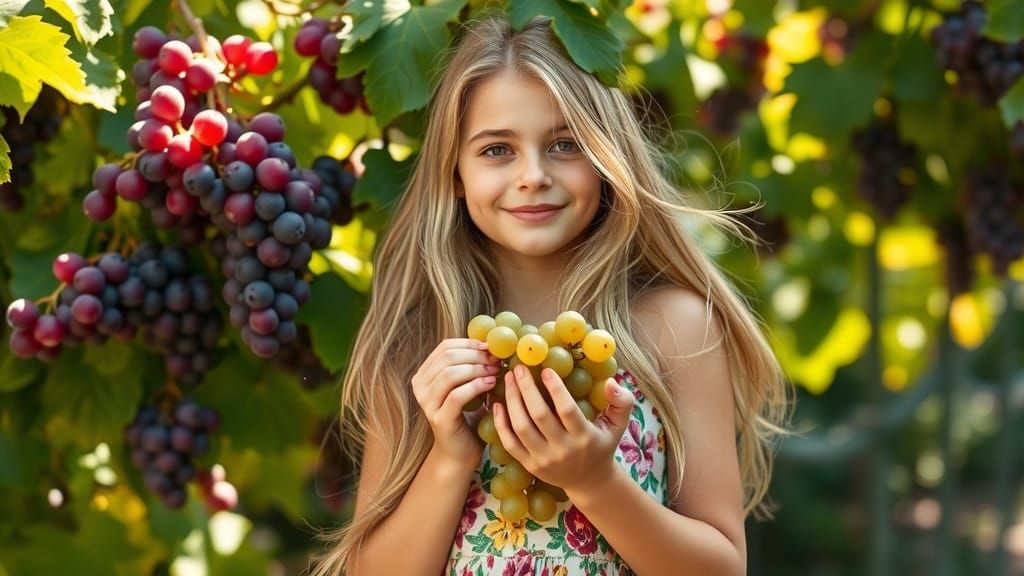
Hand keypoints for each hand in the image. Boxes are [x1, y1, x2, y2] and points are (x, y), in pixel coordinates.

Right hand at [411, 338, 500, 471]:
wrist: (459, 452)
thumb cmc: (467, 416)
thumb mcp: (465, 386)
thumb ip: (470, 366)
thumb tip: (491, 344)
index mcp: (424, 375)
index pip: (445, 347)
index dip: (469, 343)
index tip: (491, 348)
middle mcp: (420, 387)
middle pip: (448, 358)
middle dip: (475, 355)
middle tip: (496, 360)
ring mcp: (427, 403)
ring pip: (450, 374)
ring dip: (477, 369)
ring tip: (495, 371)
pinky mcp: (439, 418)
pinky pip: (457, 395)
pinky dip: (476, 386)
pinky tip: (490, 384)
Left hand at [492, 364, 634, 494]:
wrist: (589, 481)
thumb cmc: (602, 445)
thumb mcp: (618, 425)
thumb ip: (622, 401)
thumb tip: (611, 381)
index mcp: (584, 437)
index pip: (566, 410)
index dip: (554, 388)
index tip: (546, 369)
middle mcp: (562, 450)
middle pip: (538, 416)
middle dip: (526, 389)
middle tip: (518, 368)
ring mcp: (543, 459)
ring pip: (521, 427)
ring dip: (512, 400)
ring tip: (509, 380)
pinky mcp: (529, 465)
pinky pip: (509, 443)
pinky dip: (500, 423)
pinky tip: (498, 404)